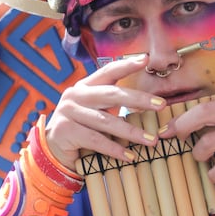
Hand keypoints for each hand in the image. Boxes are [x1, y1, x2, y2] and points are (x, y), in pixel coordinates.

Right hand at [43, 55, 164, 169]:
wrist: (53, 151)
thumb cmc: (81, 130)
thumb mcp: (95, 112)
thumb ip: (111, 104)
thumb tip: (149, 102)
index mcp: (84, 86)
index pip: (107, 72)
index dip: (126, 65)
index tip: (146, 59)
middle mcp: (75, 95)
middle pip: (111, 94)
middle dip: (138, 99)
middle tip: (161, 105)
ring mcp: (68, 112)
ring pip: (106, 121)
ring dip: (131, 132)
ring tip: (151, 140)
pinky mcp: (65, 130)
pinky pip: (95, 140)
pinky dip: (114, 149)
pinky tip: (129, 156)